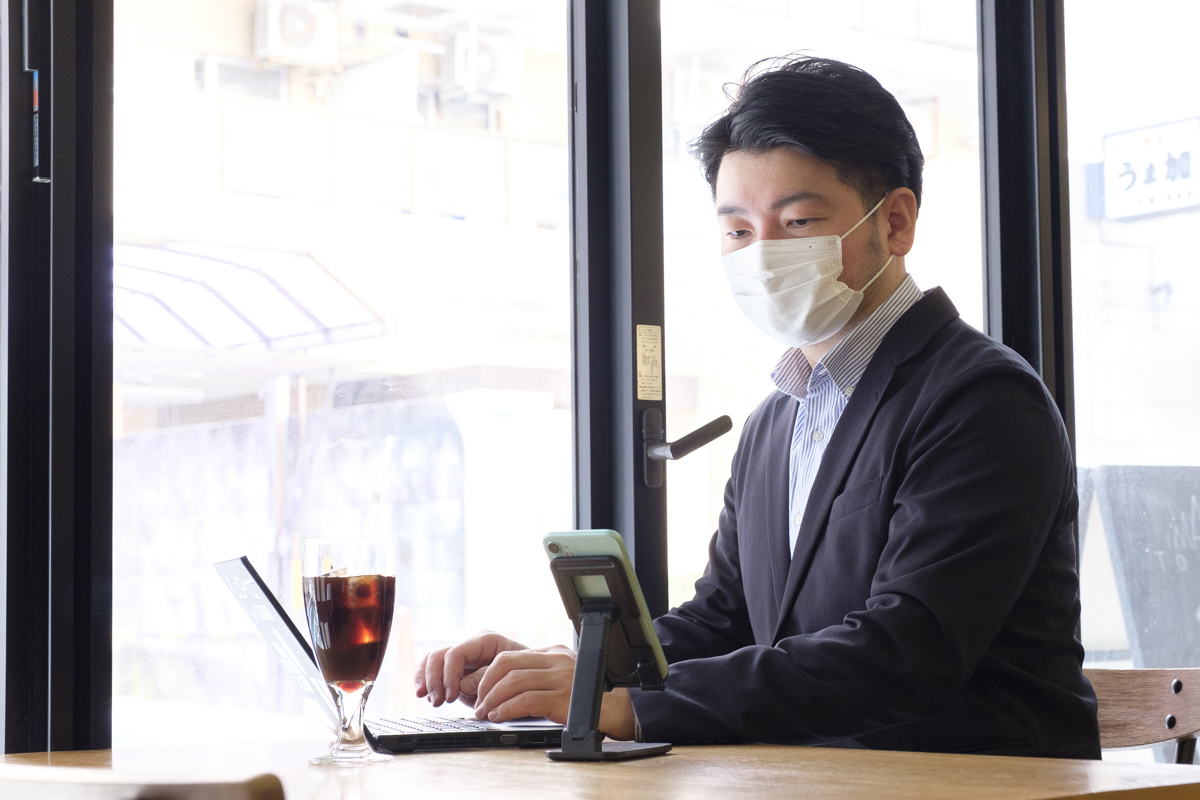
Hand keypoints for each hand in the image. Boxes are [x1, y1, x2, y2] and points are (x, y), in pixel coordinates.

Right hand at [416, 630, 527, 707]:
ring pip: (431, 660)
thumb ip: (485, 677)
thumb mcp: (511, 674)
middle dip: (434, 679)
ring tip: (430, 699)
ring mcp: (463, 658)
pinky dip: (426, 682)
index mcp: (486, 641)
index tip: (452, 696)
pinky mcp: (458, 671)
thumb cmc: (528, 674)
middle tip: (438, 701)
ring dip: (426, 680)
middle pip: (439, 656)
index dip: (449, 675)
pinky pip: (433, 670)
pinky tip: (425, 696)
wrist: (536, 680)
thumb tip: (461, 685)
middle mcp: (471, 646)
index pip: (456, 653)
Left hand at [471, 646, 636, 740]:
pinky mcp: (563, 698)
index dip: (489, 674)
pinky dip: (507, 709)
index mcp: (554, 653)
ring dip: (493, 699)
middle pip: (507, 665)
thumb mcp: (566, 675)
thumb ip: (542, 674)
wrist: (619, 709)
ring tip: (487, 712)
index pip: (511, 656)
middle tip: (479, 703)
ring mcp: (561, 678)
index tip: (482, 691)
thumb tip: (507, 685)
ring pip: (513, 681)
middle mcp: (556, 661)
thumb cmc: (591, 696)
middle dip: (486, 685)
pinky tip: (500, 716)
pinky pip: (526, 700)